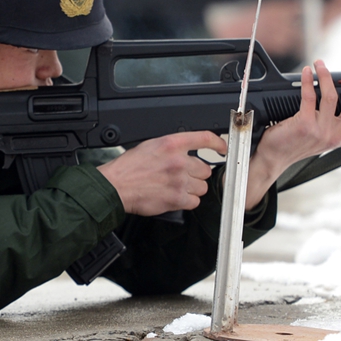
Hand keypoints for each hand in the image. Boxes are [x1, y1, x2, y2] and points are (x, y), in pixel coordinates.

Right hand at [97, 131, 227, 216]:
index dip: (218, 143)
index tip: (223, 148)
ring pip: (202, 186)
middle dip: (196, 174)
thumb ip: (173, 147)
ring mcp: (179, 180)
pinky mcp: (177, 198)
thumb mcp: (151, 145)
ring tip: (177, 188)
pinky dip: (187, 201)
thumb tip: (189, 151)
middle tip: (182, 176)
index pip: (205, 138)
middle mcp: (178, 161)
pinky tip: (175, 197)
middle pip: (205, 169)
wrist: (117, 186)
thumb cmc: (129, 167)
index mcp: (172, 144)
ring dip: (193, 189)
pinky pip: (195, 201)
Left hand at [245, 60, 340, 208]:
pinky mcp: (304, 125)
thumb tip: (338, 93)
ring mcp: (320, 131)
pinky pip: (310, 96)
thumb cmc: (295, 143)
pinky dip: (308, 80)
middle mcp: (335, 136)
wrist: (274, 156)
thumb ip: (333, 123)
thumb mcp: (321, 138)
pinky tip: (306, 73)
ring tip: (320, 65)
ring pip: (331, 97)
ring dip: (325, 76)